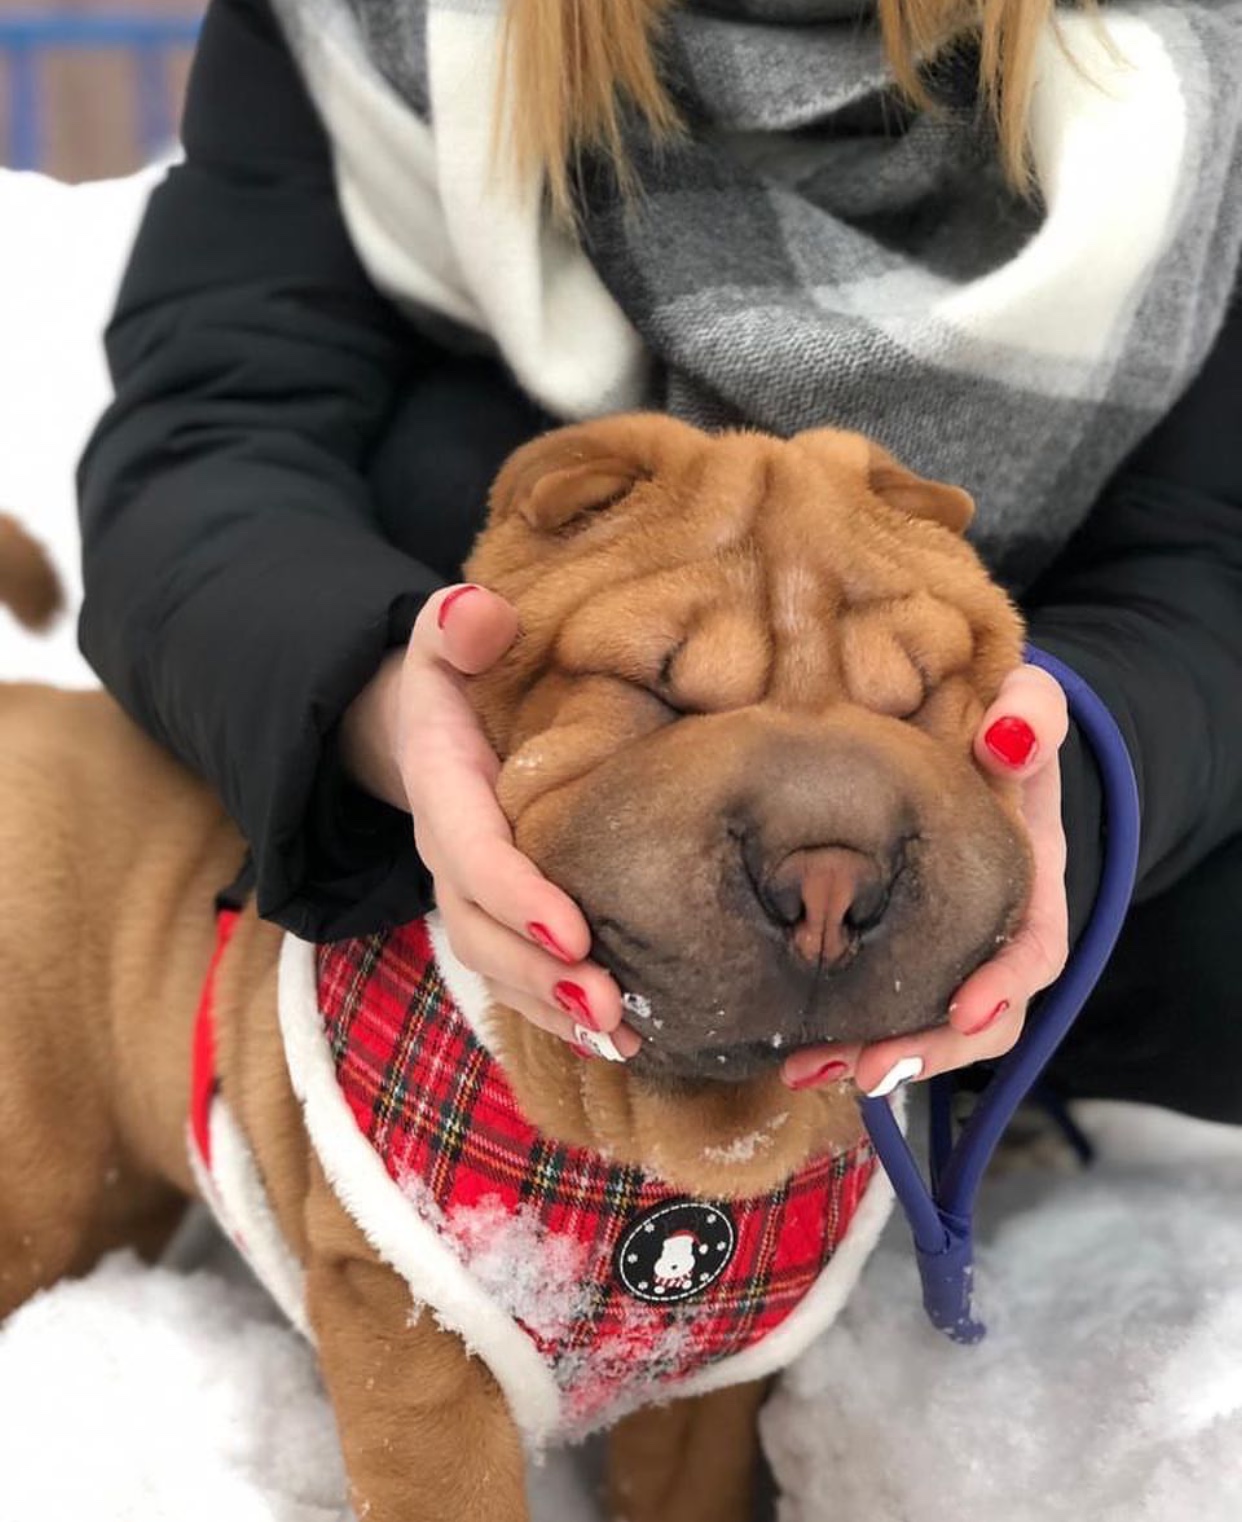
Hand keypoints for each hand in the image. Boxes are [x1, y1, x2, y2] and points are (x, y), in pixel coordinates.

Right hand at [341, 584, 638, 1058]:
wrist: (428, 726)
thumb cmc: (459, 680)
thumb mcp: (448, 641)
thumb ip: (456, 627)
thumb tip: (479, 615)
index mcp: (445, 792)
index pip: (476, 855)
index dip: (519, 896)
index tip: (576, 930)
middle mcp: (450, 858)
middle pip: (486, 932)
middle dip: (543, 976)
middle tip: (608, 1007)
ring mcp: (471, 897)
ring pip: (502, 968)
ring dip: (556, 1011)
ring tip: (623, 1039)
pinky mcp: (499, 920)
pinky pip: (520, 977)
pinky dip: (561, 1015)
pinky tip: (622, 1041)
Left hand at [781, 664, 1069, 1095]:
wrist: (962, 740)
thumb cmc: (993, 729)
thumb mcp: (1024, 709)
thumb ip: (1034, 711)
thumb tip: (1010, 735)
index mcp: (1029, 884)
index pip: (1032, 952)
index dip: (1004, 986)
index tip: (967, 1011)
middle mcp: (991, 933)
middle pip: (979, 1019)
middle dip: (928, 1051)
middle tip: (868, 1069)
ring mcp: (943, 951)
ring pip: (924, 1028)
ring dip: (874, 1059)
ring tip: (808, 1070)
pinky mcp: (890, 954)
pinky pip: (876, 1010)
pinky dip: (840, 1038)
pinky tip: (789, 1053)